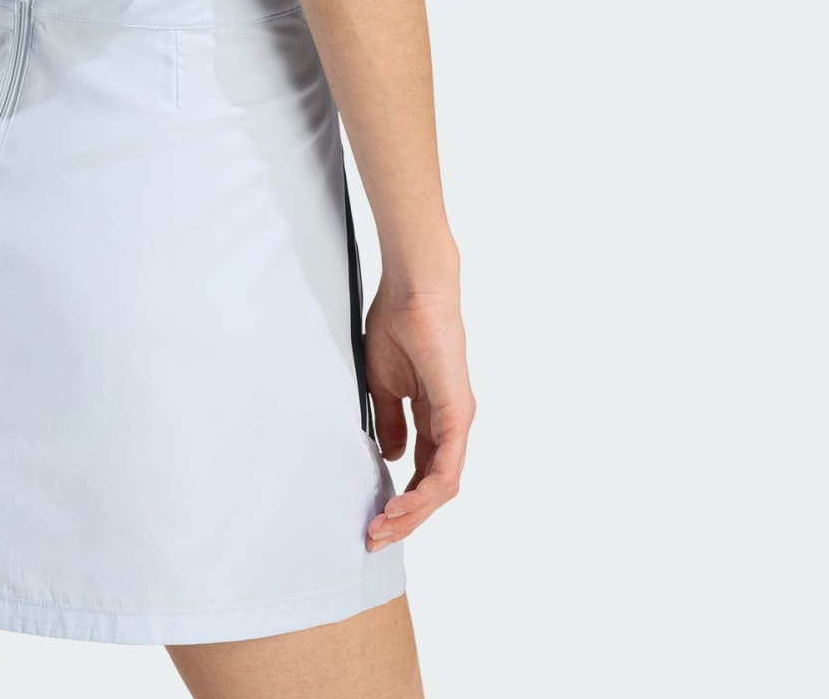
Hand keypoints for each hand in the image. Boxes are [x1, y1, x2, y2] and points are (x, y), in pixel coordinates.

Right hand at [363, 284, 473, 551]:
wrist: (412, 291)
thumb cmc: (396, 325)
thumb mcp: (384, 385)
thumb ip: (391, 422)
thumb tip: (392, 457)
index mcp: (433, 417)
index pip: (423, 472)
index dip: (400, 500)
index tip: (372, 518)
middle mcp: (451, 425)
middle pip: (434, 489)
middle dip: (404, 518)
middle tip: (374, 536)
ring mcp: (457, 421)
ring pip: (442, 486)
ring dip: (412, 513)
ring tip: (382, 526)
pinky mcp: (457, 414)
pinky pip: (446, 467)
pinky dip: (424, 492)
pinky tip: (401, 504)